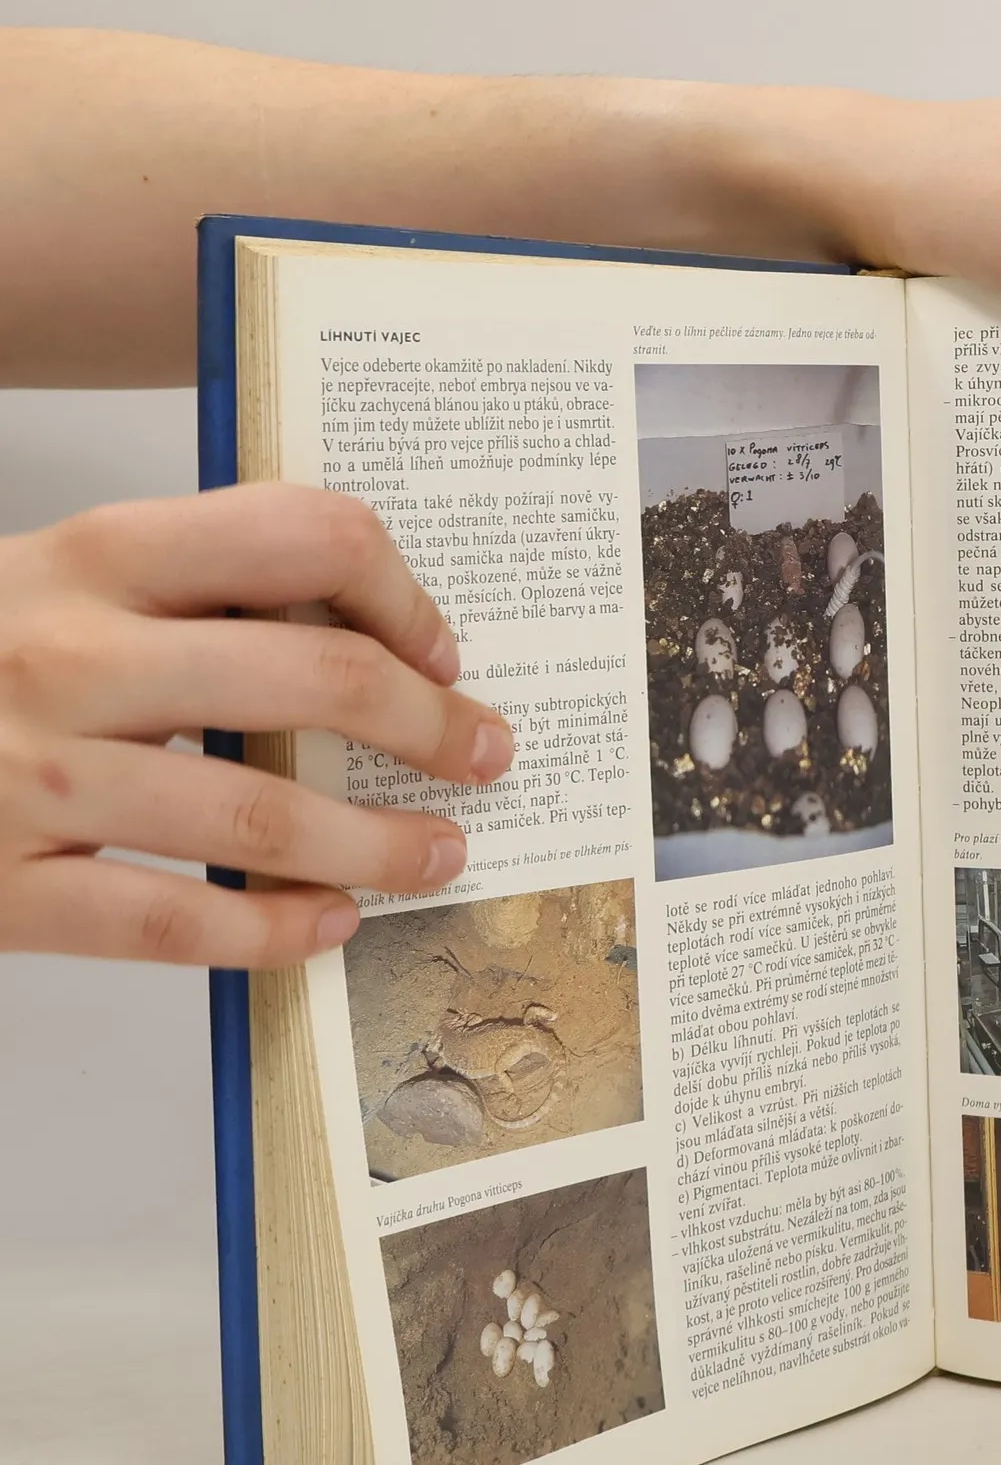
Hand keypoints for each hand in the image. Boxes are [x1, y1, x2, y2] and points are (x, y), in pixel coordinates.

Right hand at [0, 483, 514, 965]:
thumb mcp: (59, 579)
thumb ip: (190, 591)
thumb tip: (362, 625)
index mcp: (92, 556)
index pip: (298, 533)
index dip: (400, 592)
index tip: (441, 651)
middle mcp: (68, 655)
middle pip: (309, 675)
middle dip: (428, 725)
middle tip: (487, 756)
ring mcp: (31, 776)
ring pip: (257, 817)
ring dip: (379, 844)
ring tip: (442, 856)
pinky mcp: (3, 886)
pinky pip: (171, 922)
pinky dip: (272, 932)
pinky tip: (330, 926)